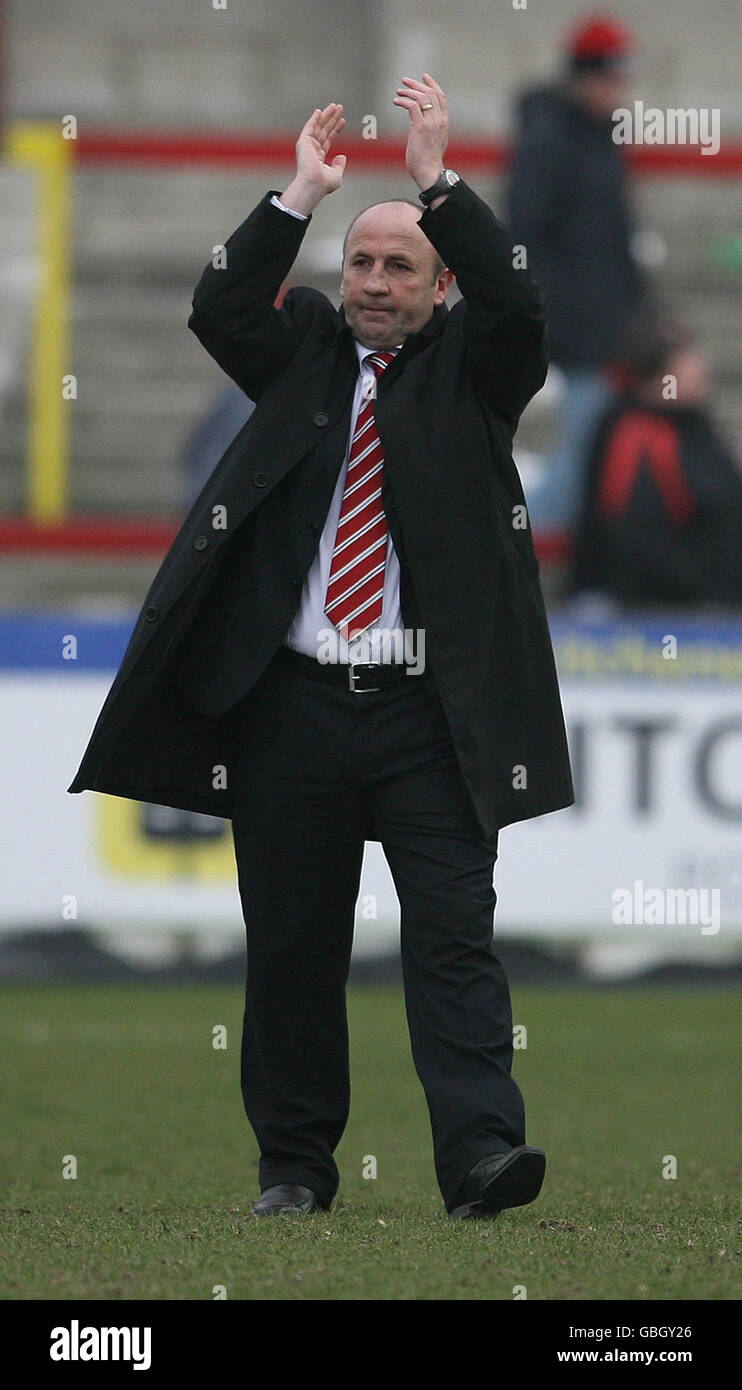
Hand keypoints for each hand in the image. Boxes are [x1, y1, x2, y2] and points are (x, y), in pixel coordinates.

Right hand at [280, 104, 346, 213]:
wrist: (315, 183)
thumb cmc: (324, 184)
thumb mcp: (336, 175)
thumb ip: (339, 165)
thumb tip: (342, 156)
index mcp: (318, 158)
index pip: (328, 139)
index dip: (336, 129)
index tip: (342, 121)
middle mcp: (312, 150)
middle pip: (324, 130)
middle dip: (332, 119)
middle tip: (340, 108)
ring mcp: (307, 146)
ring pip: (319, 126)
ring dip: (327, 115)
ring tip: (335, 106)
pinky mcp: (304, 142)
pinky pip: (309, 127)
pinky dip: (314, 119)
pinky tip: (319, 111)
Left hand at [393, 74, 448, 190]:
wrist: (429, 171)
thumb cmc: (429, 161)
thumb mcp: (434, 141)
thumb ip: (431, 129)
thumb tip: (421, 123)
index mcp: (444, 122)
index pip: (441, 96)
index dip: (432, 84)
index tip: (424, 77)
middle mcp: (439, 119)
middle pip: (430, 93)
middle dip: (416, 85)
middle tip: (404, 82)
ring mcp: (431, 123)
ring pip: (421, 97)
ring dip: (408, 92)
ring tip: (398, 92)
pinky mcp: (420, 127)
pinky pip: (412, 106)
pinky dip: (403, 101)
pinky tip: (396, 102)